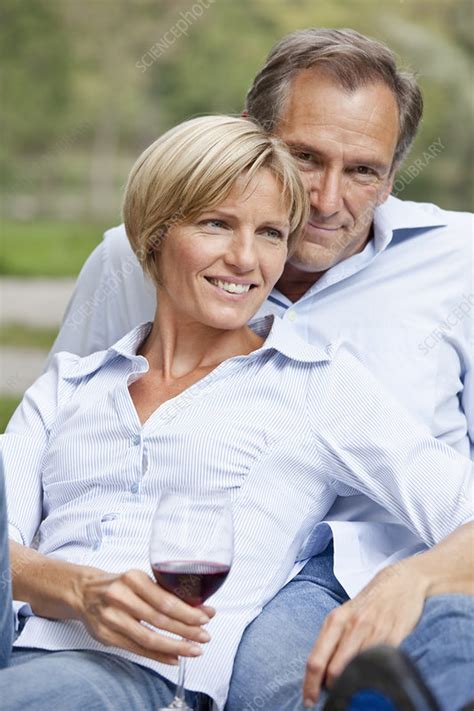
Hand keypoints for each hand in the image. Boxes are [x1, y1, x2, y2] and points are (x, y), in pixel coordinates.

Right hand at [77, 568, 215, 664]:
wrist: (84, 592)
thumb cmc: (119, 585)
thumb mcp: (140, 580)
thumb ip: (165, 592)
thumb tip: (201, 607)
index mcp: (133, 579)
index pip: (165, 600)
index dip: (187, 612)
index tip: (206, 618)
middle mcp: (121, 597)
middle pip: (160, 620)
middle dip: (186, 630)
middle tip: (204, 637)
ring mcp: (112, 619)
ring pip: (149, 638)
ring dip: (175, 646)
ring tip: (193, 650)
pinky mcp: (106, 636)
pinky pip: (137, 649)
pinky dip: (158, 656)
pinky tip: (173, 658)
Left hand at [302, 560, 428, 706]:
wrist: (400, 581)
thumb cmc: (369, 603)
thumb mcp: (345, 615)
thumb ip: (333, 641)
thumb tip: (321, 675)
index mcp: (335, 620)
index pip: (316, 660)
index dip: (310, 685)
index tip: (308, 701)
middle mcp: (352, 625)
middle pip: (334, 670)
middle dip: (332, 690)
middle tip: (334, 699)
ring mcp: (374, 630)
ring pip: (356, 669)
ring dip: (353, 686)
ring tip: (354, 691)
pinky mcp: (395, 635)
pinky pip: (381, 662)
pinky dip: (375, 676)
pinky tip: (375, 680)